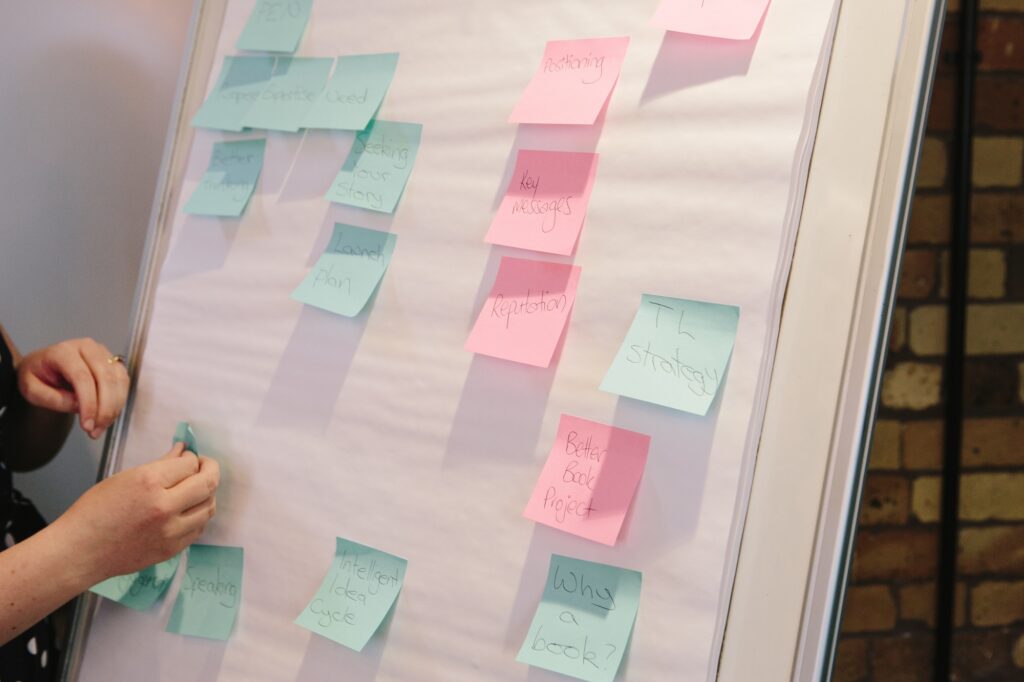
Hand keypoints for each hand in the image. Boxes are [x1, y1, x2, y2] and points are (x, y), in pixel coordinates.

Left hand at [16, 337, 129, 438]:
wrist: (44, 366)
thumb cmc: (38, 376)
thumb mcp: (31, 390)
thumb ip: (52, 399)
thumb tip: (80, 406)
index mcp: (64, 351)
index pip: (82, 377)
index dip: (89, 403)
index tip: (87, 425)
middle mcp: (87, 347)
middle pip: (105, 378)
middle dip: (104, 408)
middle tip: (95, 430)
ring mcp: (103, 353)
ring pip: (118, 381)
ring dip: (114, 407)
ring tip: (100, 427)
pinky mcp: (113, 362)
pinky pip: (123, 383)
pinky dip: (119, 402)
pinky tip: (107, 416)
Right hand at [53, 443, 219, 582]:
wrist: (80, 551)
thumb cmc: (94, 511)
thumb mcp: (124, 478)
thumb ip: (159, 464)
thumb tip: (182, 451)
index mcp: (149, 483)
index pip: (189, 464)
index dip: (192, 458)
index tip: (188, 457)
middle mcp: (164, 507)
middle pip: (208, 484)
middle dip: (210, 470)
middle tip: (204, 466)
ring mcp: (170, 531)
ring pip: (209, 507)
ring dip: (207, 493)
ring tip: (196, 488)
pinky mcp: (172, 549)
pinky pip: (199, 527)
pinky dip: (199, 514)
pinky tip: (188, 509)